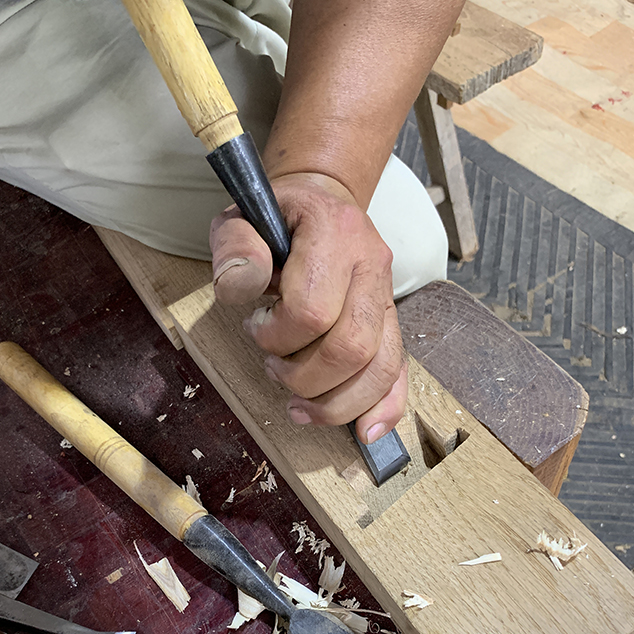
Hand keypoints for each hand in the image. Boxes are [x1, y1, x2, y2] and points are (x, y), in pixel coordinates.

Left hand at [209, 173, 406, 443]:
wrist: (321, 201)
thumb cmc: (276, 217)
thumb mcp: (240, 218)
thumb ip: (235, 250)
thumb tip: (242, 288)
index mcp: (335, 233)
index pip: (312, 311)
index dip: (277, 337)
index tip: (254, 327)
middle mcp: (372, 262)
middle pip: (351, 348)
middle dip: (305, 377)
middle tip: (273, 368)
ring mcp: (387, 293)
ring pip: (379, 367)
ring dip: (334, 402)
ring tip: (299, 403)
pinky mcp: (392, 320)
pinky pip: (398, 370)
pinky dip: (384, 407)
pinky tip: (364, 432)